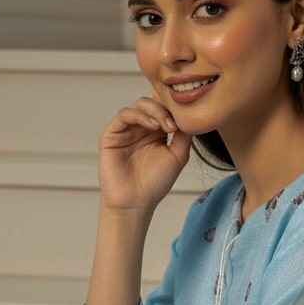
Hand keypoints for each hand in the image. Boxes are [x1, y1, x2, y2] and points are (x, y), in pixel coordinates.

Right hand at [97, 88, 193, 213]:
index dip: (174, 106)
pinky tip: (152, 125)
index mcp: (156, 131)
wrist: (135, 202)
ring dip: (155, 111)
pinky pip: (124, 115)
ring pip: (139, 105)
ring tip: (166, 126)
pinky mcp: (111, 134)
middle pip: (152, 101)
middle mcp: (140, 127)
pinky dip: (139, 115)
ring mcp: (126, 130)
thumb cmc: (155, 183)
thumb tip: (192, 114)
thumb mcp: (177, 156)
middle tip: (175, 124)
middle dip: (166, 108)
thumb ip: (184, 134)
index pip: (164, 107)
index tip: (187, 116)